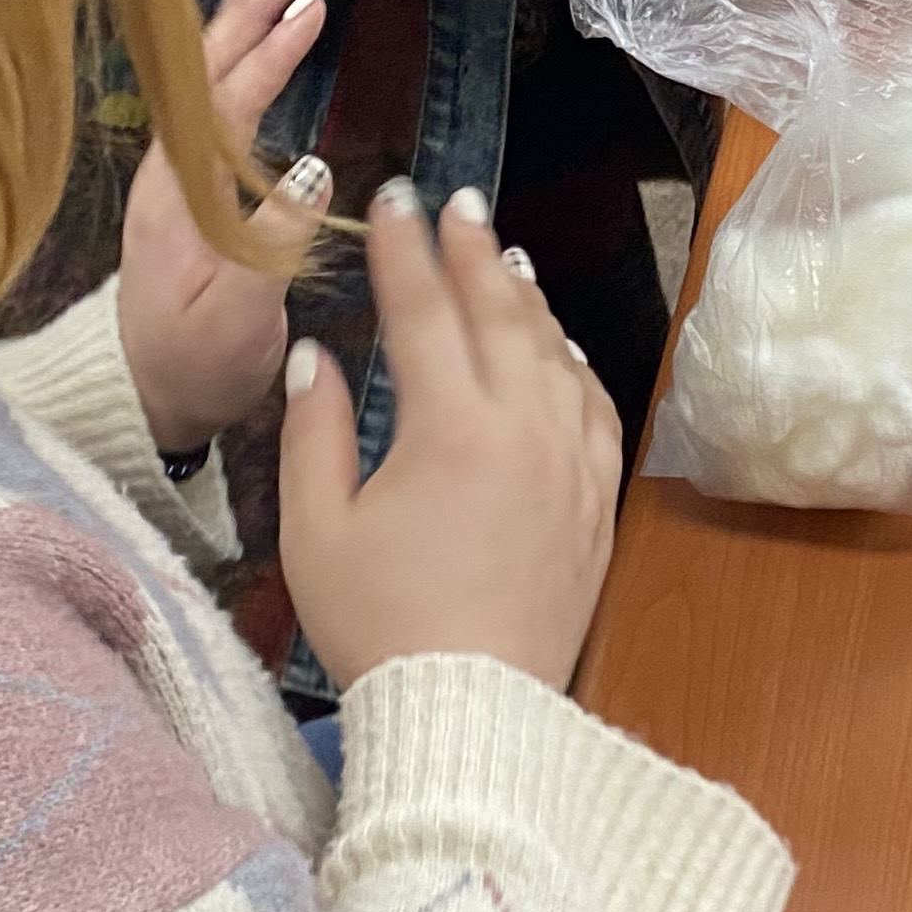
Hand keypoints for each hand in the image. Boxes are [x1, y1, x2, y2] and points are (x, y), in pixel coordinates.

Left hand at [116, 0, 336, 452]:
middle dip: (245, 11)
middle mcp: (167, 176)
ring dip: (235, 26)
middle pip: (205, 74)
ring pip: (201, 83)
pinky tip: (246, 44)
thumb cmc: (198, 366)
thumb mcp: (242, 319)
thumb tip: (316, 170)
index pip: (227, 104)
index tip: (310, 3)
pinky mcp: (181, 192)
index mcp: (180, 199)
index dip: (268, 53)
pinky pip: (207, 105)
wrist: (144, 400)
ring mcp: (171, 181)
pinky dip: (229, 61)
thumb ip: (273, 246)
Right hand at [279, 181, 624, 693]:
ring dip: (525, 297)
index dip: (404, 249)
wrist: (473, 711)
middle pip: (499, 313)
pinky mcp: (597, 500)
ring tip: (502, 257)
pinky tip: (555, 346)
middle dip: (471, 250)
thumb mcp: (315, 532)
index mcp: (448, 426)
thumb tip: (317, 356)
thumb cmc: (379, 626)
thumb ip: (314, 432)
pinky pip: (592, 405)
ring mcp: (570, 461)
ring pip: (554, 352)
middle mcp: (523, 427)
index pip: (424, 309)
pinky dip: (571, 362)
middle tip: (455, 202)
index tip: (393, 199)